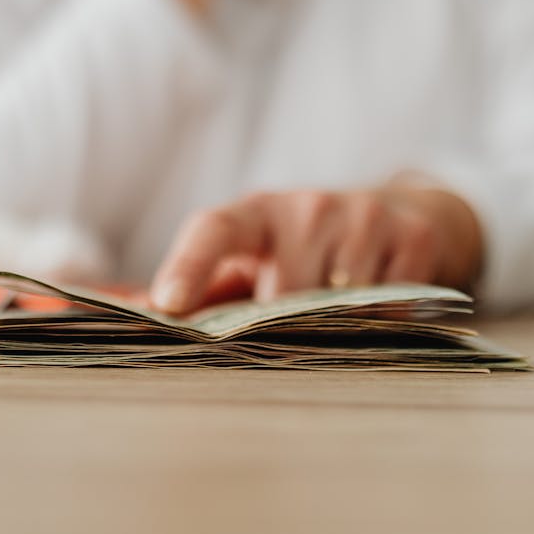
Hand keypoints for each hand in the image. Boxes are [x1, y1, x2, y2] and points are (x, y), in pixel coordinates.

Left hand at [149, 184, 483, 314]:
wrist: (409, 214)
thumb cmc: (312, 247)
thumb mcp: (258, 255)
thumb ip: (200, 289)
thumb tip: (120, 315)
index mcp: (257, 211)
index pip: (214, 229)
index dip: (188, 264)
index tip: (168, 303)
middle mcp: (308, 206)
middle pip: (281, 296)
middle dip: (284, 326)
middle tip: (296, 327)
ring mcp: (364, 217)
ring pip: (337, 309)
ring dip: (338, 326)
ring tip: (343, 309)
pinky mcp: (413, 239)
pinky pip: (390, 308)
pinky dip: (385, 319)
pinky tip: (384, 301)